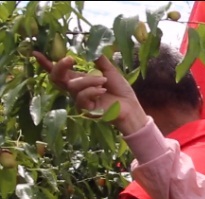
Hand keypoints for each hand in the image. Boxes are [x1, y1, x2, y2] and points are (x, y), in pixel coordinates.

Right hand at [32, 52, 147, 134]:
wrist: (131, 107)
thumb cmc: (120, 91)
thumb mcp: (109, 71)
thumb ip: (99, 60)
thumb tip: (90, 47)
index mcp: (79, 80)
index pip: (59, 72)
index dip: (46, 63)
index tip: (36, 53)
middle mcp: (76, 90)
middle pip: (56, 78)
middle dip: (60, 66)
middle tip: (69, 59)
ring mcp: (80, 100)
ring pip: (73, 86)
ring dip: (89, 80)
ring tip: (104, 81)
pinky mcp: (85, 110)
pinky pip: (81, 97)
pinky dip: (92, 90)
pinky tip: (103, 91)